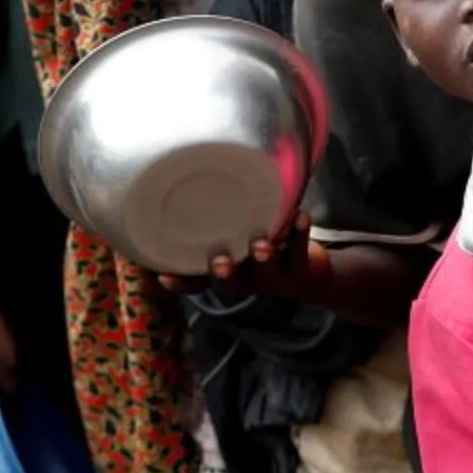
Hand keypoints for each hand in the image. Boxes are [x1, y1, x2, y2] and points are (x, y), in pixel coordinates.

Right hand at [158, 211, 323, 301]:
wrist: (309, 277)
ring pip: (267, 274)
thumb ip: (216, 224)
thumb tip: (180, 187)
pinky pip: (299, 252)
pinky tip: (300, 215)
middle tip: (219, 262)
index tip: (163, 276)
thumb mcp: (236, 240)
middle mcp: (247, 281)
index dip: (181, 283)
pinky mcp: (299, 270)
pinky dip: (299, 233)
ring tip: (261, 243)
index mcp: (227, 275)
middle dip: (225, 274)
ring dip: (263, 259)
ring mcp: (274, 279)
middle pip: (232, 285)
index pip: (198, 284)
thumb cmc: (260, 249)